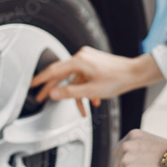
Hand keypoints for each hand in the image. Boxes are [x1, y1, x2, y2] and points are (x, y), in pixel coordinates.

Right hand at [30, 45, 155, 116]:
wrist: (135, 73)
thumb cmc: (118, 79)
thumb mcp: (91, 90)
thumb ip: (70, 93)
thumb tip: (54, 94)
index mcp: (78, 61)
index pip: (53, 71)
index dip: (41, 79)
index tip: (31, 85)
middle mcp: (81, 57)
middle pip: (62, 75)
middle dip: (54, 90)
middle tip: (41, 98)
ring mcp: (88, 59)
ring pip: (75, 79)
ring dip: (78, 94)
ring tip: (83, 109)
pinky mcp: (93, 63)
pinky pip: (83, 77)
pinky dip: (86, 89)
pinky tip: (94, 100)